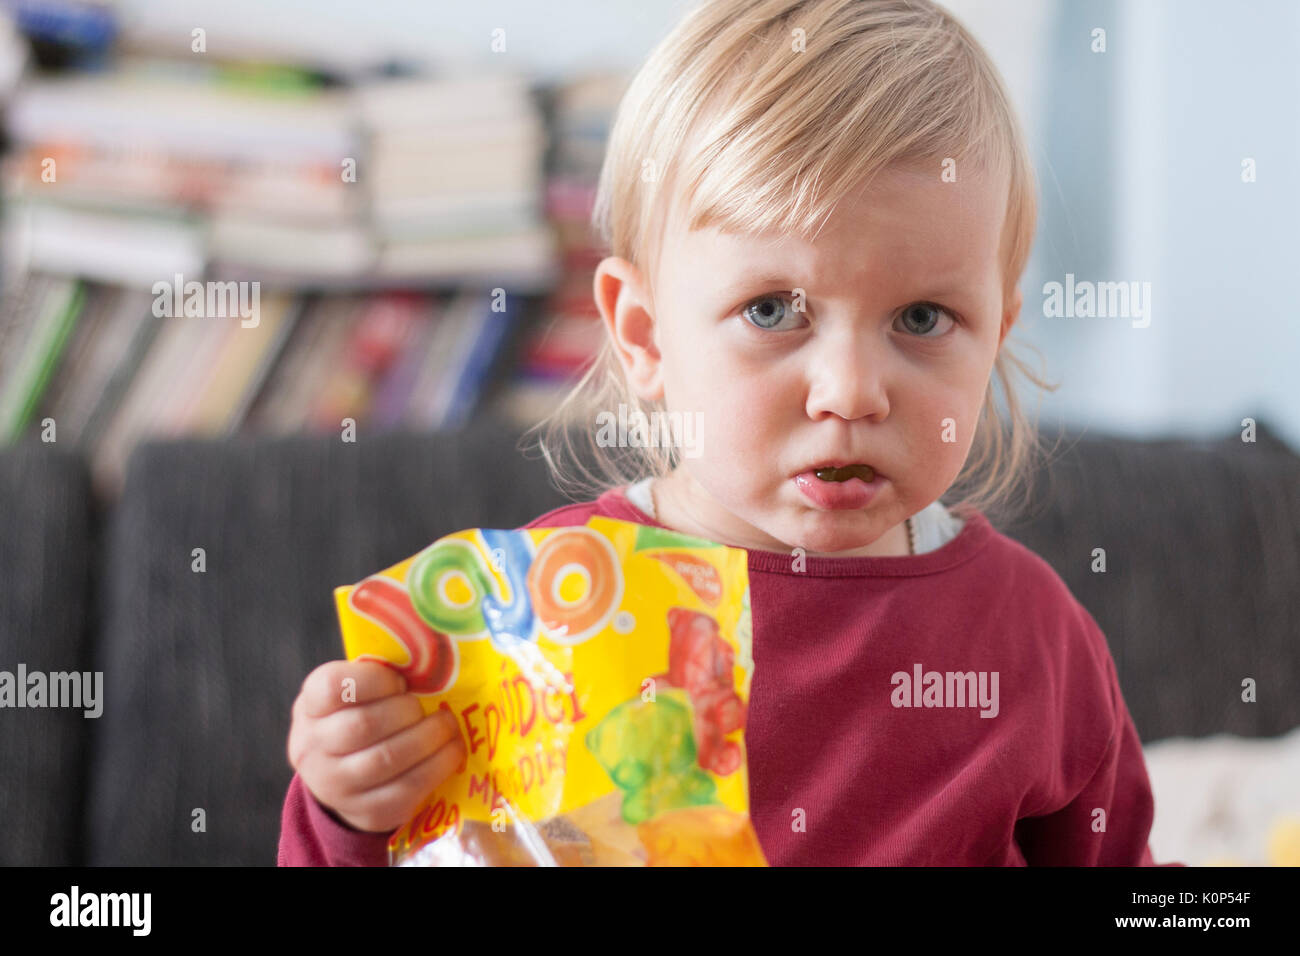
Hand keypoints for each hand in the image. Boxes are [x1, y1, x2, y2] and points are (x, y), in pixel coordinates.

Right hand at [287, 659, 464, 832]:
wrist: (340, 780)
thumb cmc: (355, 719)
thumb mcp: (351, 695)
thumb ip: (377, 678)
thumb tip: (429, 662)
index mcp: (310, 706)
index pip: (334, 686)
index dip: (375, 680)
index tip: (400, 681)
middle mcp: (313, 747)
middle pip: (365, 724)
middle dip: (407, 710)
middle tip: (425, 707)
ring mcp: (336, 785)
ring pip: (388, 758)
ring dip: (429, 737)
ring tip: (445, 726)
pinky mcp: (367, 811)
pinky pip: (408, 788)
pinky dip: (438, 765)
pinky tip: (450, 750)